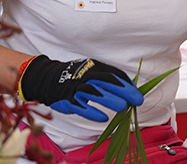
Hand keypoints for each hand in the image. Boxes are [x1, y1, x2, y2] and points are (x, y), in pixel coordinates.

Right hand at [19, 56, 143, 121]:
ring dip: (110, 100)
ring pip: (94, 92)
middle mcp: (86, 75)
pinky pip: (81, 106)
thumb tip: (130, 88)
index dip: (127, 83)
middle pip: (106, 81)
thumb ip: (109, 78)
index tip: (137, 93)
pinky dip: (92, 112)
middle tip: (137, 100)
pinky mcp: (68, 99)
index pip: (113, 74)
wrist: (49, 79)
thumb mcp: (93, 71)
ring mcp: (76, 87)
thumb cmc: (78, 77)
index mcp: (95, 67)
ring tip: (123, 108)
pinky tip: (103, 118)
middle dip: (124, 90)